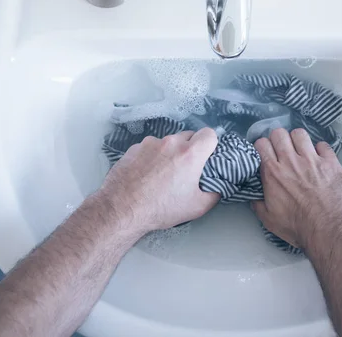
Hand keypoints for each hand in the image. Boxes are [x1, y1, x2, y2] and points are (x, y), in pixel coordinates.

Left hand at [99, 128, 219, 233]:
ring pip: (168, 142)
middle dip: (191, 149)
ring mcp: (150, 143)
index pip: (209, 133)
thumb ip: (215, 192)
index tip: (207, 157)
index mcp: (190, 153)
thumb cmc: (161, 208)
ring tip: (163, 174)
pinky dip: (153, 156)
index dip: (211, 145)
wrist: (122, 209)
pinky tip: (147, 174)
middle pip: (188, 136)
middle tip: (186, 169)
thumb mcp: (197, 207)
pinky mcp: (134, 148)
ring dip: (170, 152)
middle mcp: (171, 142)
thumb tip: (220, 185)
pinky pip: (151, 147)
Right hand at [252, 128, 341, 249]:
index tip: (266, 154)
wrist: (329, 230)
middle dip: (279, 139)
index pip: (261, 144)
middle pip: (279, 133)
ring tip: (301, 151)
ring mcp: (312, 159)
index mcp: (272, 173)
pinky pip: (323, 144)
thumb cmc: (298, 227)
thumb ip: (258, 204)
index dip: (262, 147)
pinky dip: (320, 150)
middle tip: (283, 151)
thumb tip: (254, 196)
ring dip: (298, 140)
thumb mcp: (269, 220)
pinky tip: (320, 159)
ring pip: (300, 134)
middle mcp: (290, 161)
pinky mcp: (331, 162)